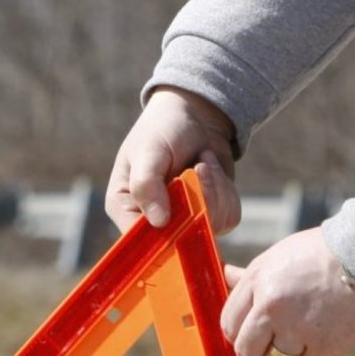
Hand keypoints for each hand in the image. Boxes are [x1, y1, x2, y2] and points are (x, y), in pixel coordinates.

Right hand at [106, 86, 240, 234]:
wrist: (195, 113)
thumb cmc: (162, 129)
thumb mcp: (148, 152)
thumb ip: (147, 185)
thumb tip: (159, 222)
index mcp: (126, 208)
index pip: (140, 242)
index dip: (163, 236)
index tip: (182, 211)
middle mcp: (154, 220)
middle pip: (182, 238)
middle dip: (197, 201)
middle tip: (197, 167)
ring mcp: (184, 220)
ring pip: (211, 227)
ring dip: (214, 190)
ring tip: (202, 162)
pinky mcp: (210, 214)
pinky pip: (228, 218)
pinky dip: (226, 191)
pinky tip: (211, 168)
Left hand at [221, 227, 354, 355]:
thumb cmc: (321, 252)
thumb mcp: (278, 255)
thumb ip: (250, 276)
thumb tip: (224, 275)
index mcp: (257, 282)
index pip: (228, 324)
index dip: (236, 333)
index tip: (248, 335)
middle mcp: (273, 307)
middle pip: (245, 352)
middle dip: (253, 355)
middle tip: (266, 349)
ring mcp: (300, 328)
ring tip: (293, 348)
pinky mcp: (328, 344)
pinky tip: (315, 351)